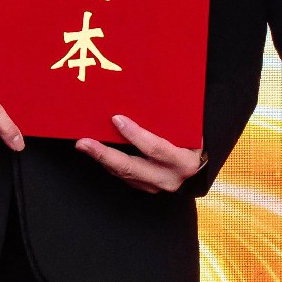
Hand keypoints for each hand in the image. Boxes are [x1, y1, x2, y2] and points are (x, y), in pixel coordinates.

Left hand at [78, 116, 203, 194]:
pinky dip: (109, 162)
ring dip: (101, 159)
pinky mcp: (145, 188)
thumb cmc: (192, 138)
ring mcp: (156, 186)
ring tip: (83, 145)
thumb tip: (144, 93)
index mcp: (183, 161)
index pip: (155, 148)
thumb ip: (170, 118)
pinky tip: (96, 151)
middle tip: (83, 142)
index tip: (116, 119)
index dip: (135, 134)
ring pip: (124, 174)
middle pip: (131, 167)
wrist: (198, 162)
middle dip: (104, 154)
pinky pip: (123, 175)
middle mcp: (169, 178)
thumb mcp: (188, 128)